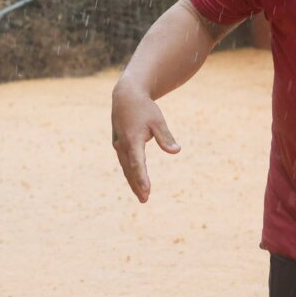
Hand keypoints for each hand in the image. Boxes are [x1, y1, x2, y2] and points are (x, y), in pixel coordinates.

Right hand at [111, 79, 179, 203]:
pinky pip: (125, 162)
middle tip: (145, 200)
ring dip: (133, 182)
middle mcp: (123, 145)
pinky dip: (130, 173)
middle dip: (137, 185)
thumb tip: (176, 151)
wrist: (126, 97)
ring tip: (142, 196)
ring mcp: (119, 145)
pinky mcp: (118, 144)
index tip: (146, 189)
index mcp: (132, 140)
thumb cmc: (144, 108)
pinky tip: (136, 182)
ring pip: (126, 168)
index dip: (141, 178)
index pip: (137, 163)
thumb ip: (166, 137)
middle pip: (130, 170)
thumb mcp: (158, 121)